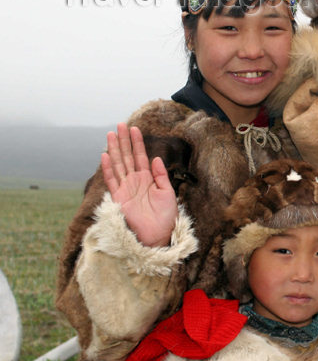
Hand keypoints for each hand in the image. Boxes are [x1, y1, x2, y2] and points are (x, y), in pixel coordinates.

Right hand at [101, 123, 177, 246]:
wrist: (158, 236)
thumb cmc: (166, 217)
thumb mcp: (167, 192)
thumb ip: (160, 175)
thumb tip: (155, 158)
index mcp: (147, 179)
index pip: (140, 156)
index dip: (137, 143)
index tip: (135, 128)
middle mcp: (135, 181)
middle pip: (127, 157)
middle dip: (123, 141)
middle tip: (120, 125)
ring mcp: (125, 188)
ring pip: (118, 164)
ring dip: (114, 149)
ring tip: (111, 134)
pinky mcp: (119, 198)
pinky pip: (112, 180)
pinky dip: (108, 168)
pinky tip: (105, 156)